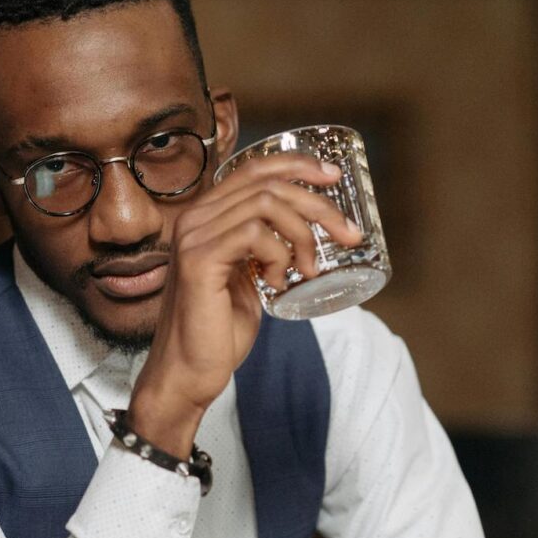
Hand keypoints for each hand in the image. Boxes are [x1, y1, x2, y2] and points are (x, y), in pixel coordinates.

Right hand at [129, 154, 362, 453]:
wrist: (189, 373)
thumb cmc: (219, 332)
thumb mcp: (249, 279)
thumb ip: (266, 251)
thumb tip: (307, 237)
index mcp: (208, 217)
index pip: (254, 168)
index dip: (297, 164)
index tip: (333, 177)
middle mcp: (196, 218)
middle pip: (268, 183)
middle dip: (318, 205)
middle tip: (348, 235)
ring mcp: (194, 236)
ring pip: (266, 204)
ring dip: (303, 235)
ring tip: (309, 270)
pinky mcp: (199, 260)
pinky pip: (254, 234)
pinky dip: (279, 254)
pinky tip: (278, 282)